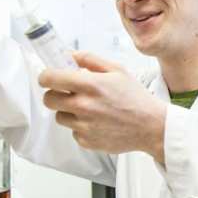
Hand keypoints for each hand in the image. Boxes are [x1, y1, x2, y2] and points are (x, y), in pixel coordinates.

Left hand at [40, 51, 166, 162]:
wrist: (151, 127)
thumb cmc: (136, 98)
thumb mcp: (117, 70)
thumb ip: (90, 59)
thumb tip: (69, 55)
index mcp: (90, 85)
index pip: (50, 79)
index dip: (46, 77)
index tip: (48, 78)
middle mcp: (83, 106)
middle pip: (48, 99)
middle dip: (55, 94)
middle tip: (67, 93)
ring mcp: (84, 126)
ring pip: (60, 117)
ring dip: (68, 111)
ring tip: (88, 110)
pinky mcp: (86, 141)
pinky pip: (73, 132)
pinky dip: (81, 127)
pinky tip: (97, 123)